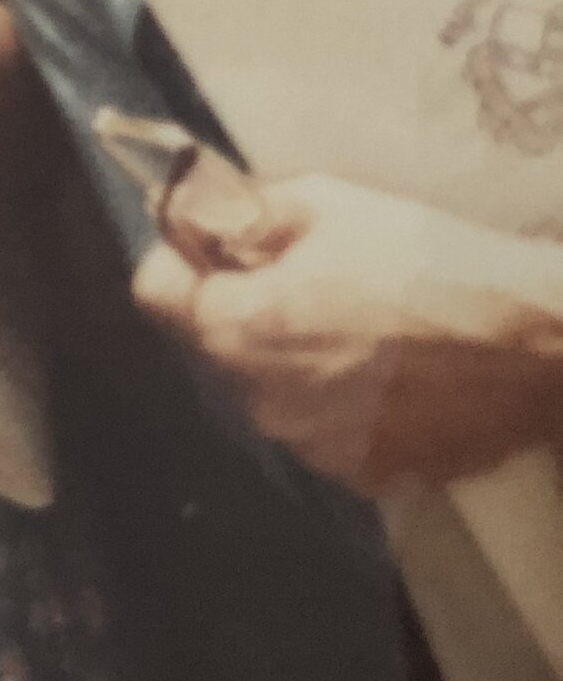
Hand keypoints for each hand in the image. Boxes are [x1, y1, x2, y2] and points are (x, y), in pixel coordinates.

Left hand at [134, 171, 562, 493]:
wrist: (537, 342)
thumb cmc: (423, 259)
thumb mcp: (321, 202)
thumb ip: (236, 211)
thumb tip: (183, 212)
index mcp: (236, 330)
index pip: (155, 292)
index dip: (181, 258)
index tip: (217, 240)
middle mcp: (262, 403)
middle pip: (215, 341)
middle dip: (240, 306)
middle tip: (303, 275)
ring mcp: (317, 451)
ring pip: (271, 388)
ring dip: (289, 357)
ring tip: (356, 323)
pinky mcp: (371, 477)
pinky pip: (325, 428)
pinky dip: (340, 401)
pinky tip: (388, 371)